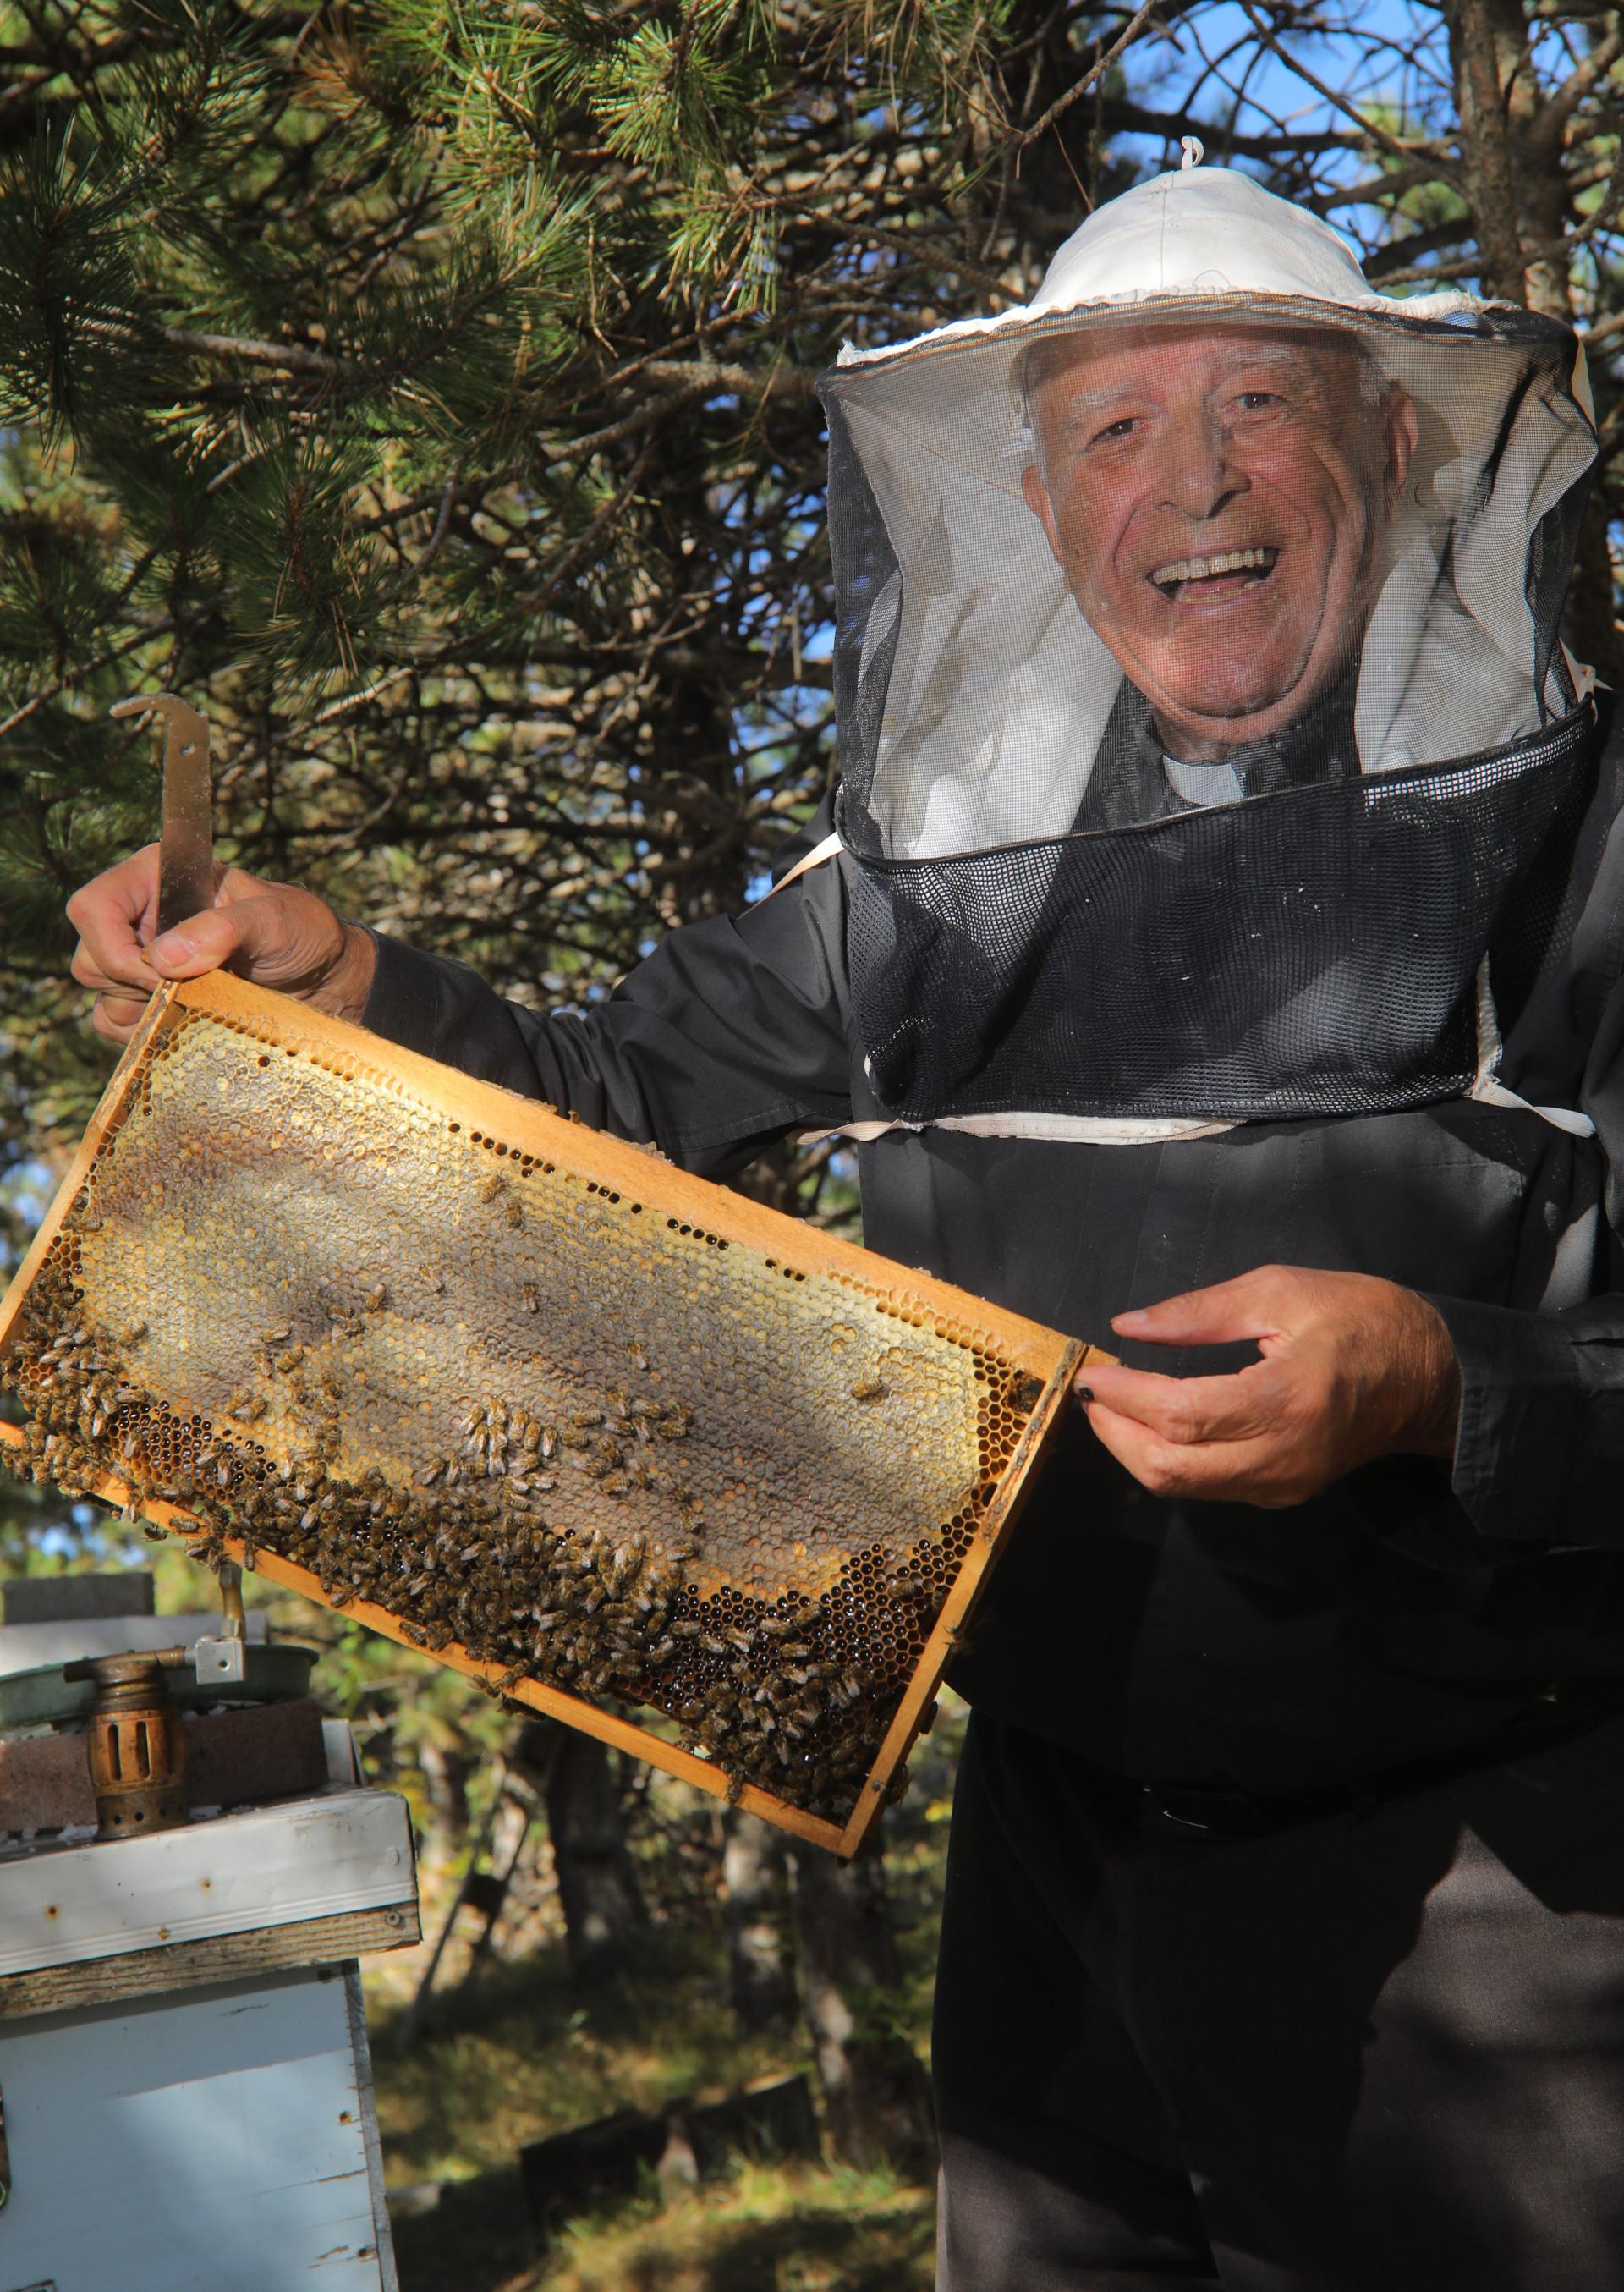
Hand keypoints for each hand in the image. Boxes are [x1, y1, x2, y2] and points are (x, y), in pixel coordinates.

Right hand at [67, 845, 377, 1045]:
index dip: (114, 947)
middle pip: (90, 960)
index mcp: (156, 878)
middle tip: (194, 990)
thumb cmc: (302, 933)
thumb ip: (223, 929)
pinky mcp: (150, 1002)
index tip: (162, 974)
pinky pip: (118, 1028)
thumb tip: (164, 957)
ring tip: (203, 1002)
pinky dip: (148, 1034)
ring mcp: (142, 963)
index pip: (92, 907)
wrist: (324, 977)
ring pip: (101, 999)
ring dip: (147, 1012)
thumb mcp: (274, 920)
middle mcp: (139, 919)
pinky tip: (192, 1021)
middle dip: (136, 986)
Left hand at [1076, 1264, 1461, 1507]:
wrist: (1433, 1378)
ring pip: (1183, 1486)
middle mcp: (1284, 1455)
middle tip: (1093, 1392)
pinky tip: (1154, 1422)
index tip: (1095, 1370)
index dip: (1125, 1397)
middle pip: (1171, 1468)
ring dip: (1134, 1449)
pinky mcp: (1283, 1493)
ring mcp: (1284, 1483)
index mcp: (1288, 1398)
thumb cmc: (1363, 1320)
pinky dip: (1169, 1457)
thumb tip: (1128, 1326)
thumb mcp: (1281, 1290)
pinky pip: (1209, 1487)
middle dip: (1115, 1433)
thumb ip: (1199, 1311)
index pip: (1182, 1415)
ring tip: (1113, 1405)